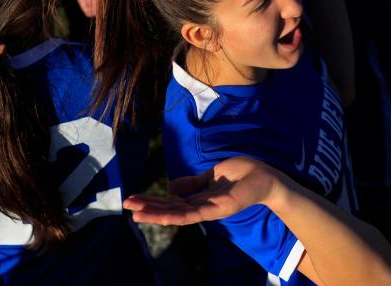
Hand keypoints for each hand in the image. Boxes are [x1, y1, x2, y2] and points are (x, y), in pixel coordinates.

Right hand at [123, 157, 282, 225]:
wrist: (264, 177)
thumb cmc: (241, 174)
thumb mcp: (210, 175)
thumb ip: (192, 183)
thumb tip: (170, 187)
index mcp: (199, 198)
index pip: (171, 202)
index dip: (152, 201)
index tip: (133, 199)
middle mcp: (201, 207)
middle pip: (170, 209)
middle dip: (148, 208)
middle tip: (126, 205)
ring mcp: (208, 210)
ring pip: (177, 215)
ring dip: (156, 214)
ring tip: (135, 213)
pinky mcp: (217, 209)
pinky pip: (193, 214)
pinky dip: (175, 215)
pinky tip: (161, 215)